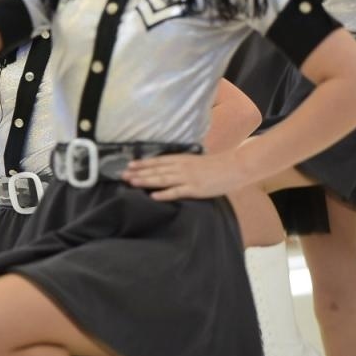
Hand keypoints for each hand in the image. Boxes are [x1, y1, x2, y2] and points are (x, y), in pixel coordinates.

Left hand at [121, 151, 252, 200]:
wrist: (233, 167)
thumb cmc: (215, 165)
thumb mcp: (194, 161)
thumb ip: (180, 164)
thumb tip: (166, 167)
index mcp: (181, 159)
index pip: (157, 161)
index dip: (142, 163)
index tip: (129, 165)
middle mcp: (181, 167)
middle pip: (156, 170)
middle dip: (138, 173)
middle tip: (123, 175)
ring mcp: (187, 178)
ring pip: (162, 179)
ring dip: (146, 181)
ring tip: (132, 182)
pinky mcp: (194, 189)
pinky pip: (176, 192)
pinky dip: (164, 194)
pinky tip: (152, 196)